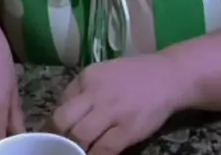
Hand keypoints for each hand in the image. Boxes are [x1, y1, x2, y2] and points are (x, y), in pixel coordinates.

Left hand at [49, 54, 182, 154]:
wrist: (169, 75)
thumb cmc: (134, 76)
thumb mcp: (104, 73)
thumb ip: (83, 91)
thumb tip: (61, 117)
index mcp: (88, 77)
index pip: (60, 104)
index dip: (52, 125)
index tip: (51, 138)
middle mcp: (96, 92)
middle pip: (63, 121)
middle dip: (57, 139)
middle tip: (58, 150)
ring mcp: (113, 111)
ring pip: (80, 137)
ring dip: (74, 150)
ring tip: (75, 154)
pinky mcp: (128, 129)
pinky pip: (103, 150)